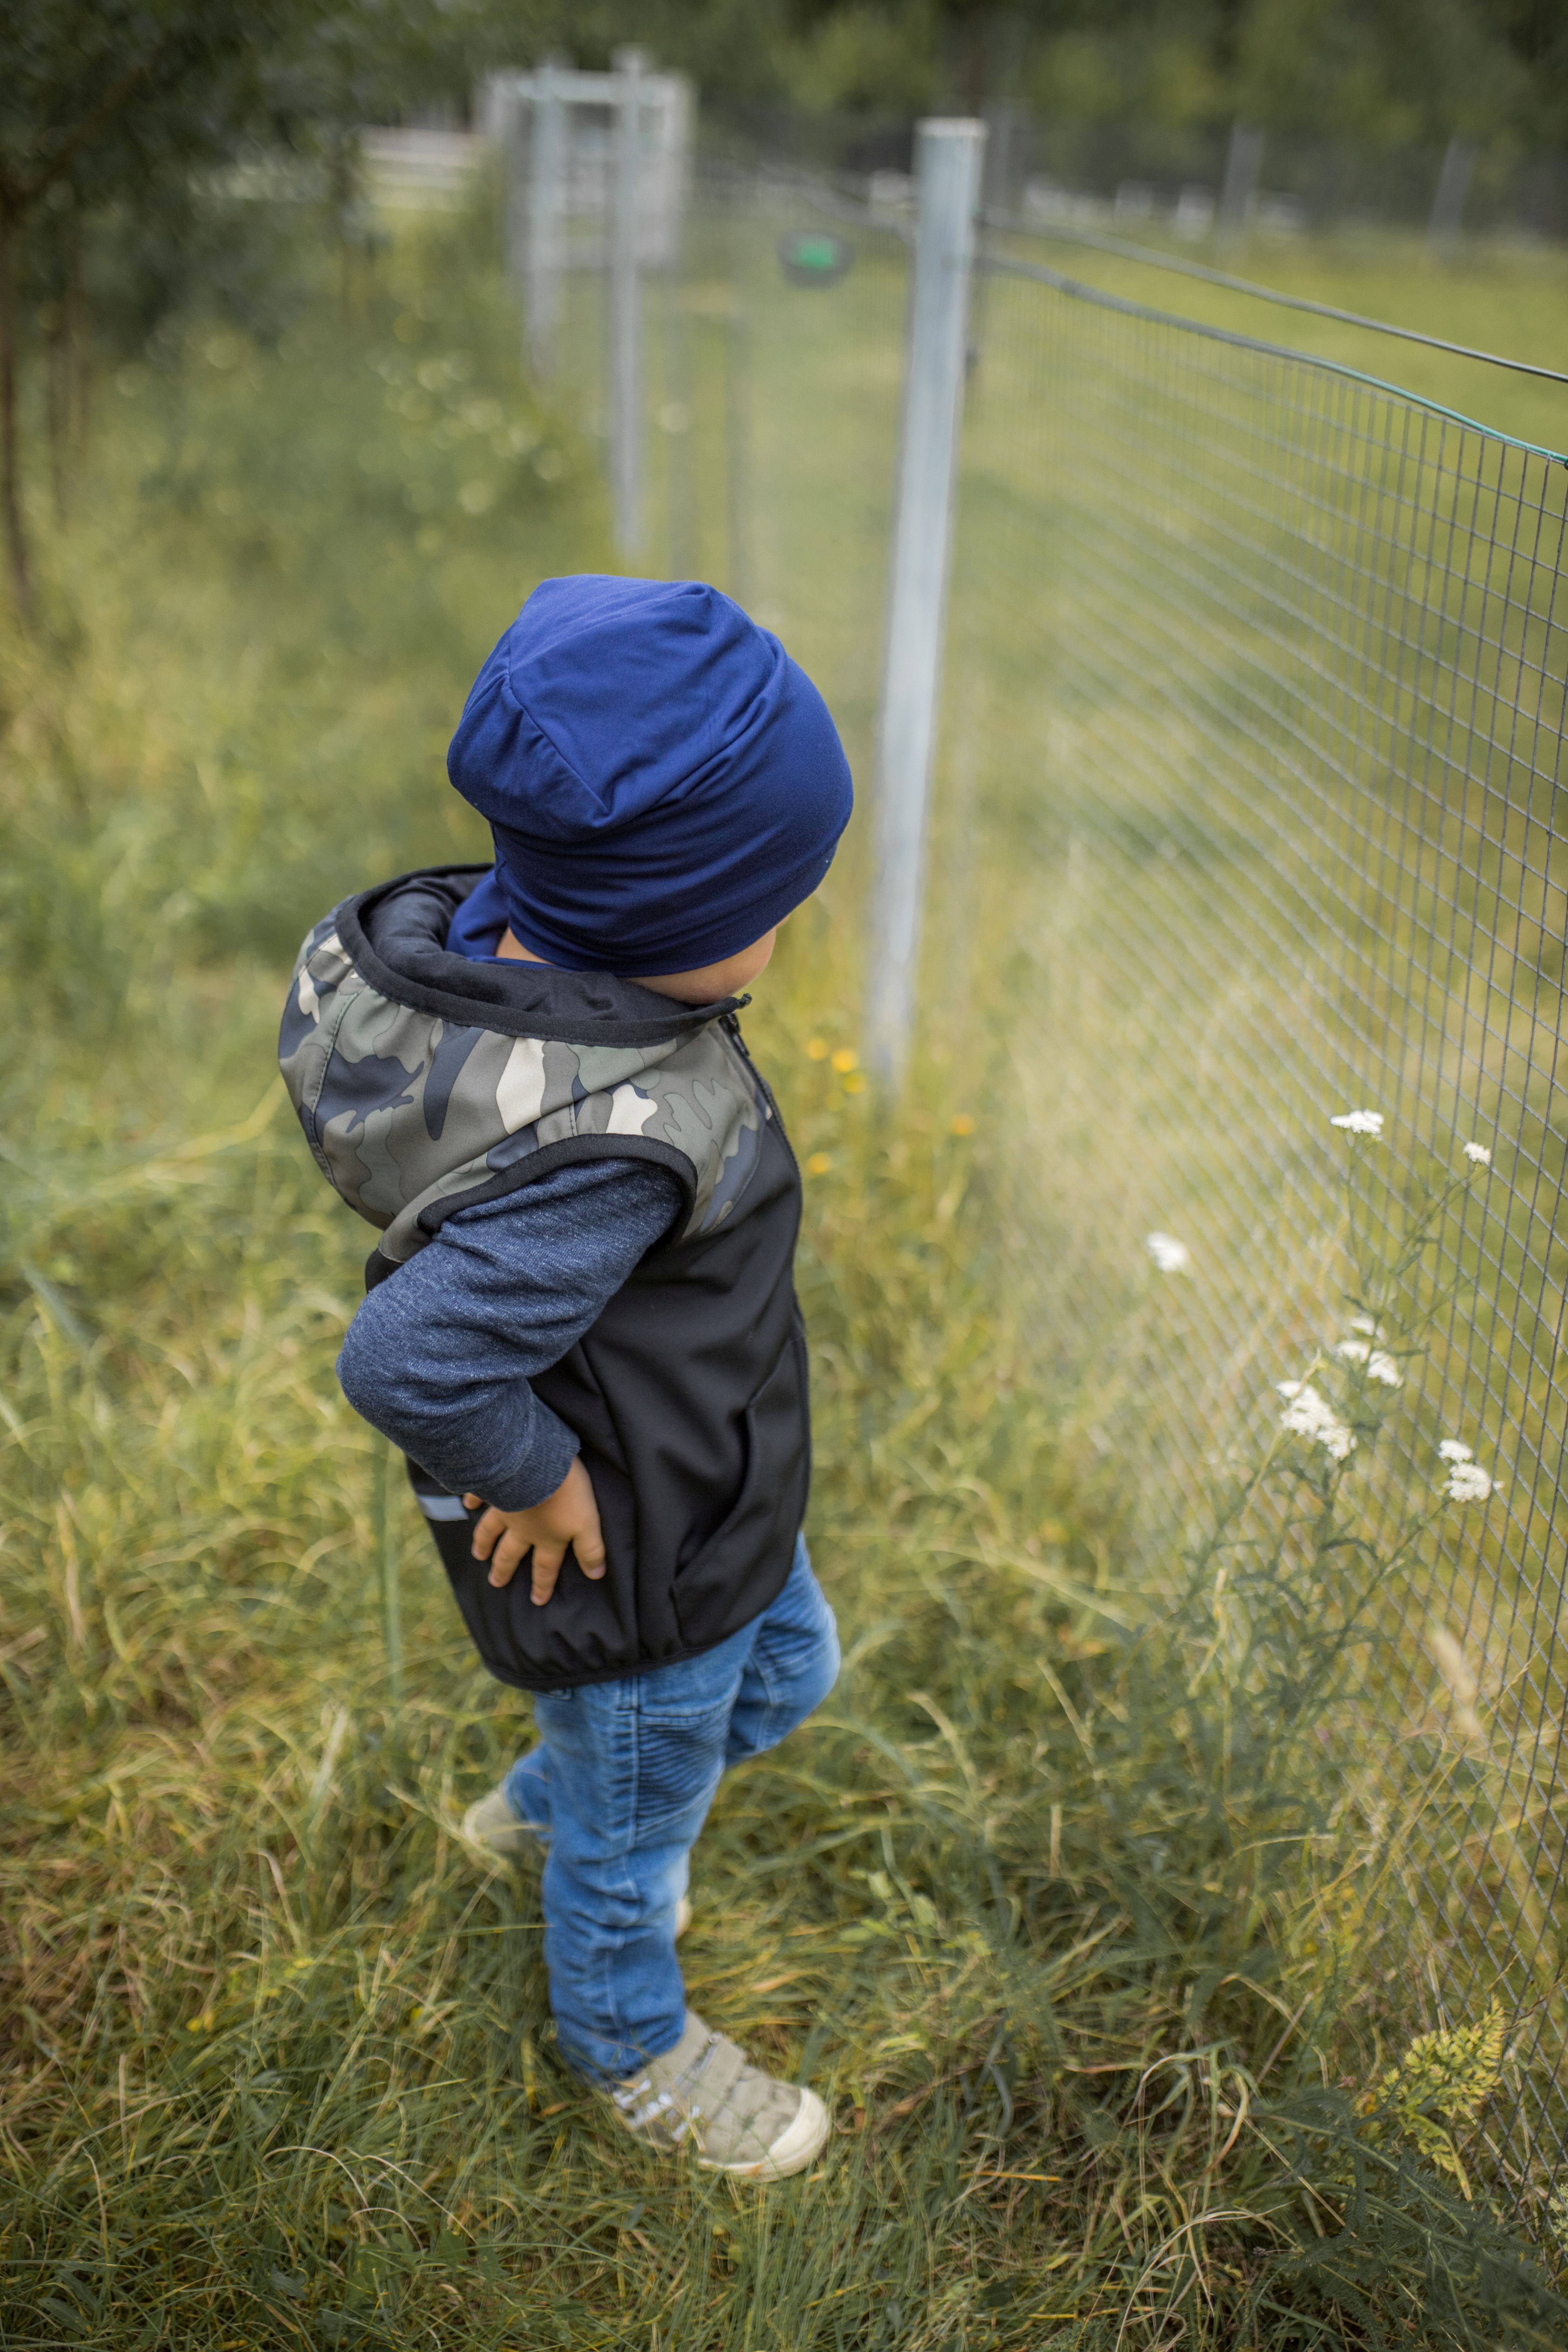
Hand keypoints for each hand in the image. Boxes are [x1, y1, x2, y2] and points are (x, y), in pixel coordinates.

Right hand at [463, 1457, 605, 1606]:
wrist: (534, 1465)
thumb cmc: (565, 1495)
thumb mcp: (587, 1523)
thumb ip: (591, 1549)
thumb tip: (596, 1574)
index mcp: (546, 1537)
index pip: (545, 1566)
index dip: (543, 1584)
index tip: (536, 1600)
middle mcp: (522, 1527)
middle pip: (511, 1552)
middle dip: (504, 1569)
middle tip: (495, 1583)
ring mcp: (504, 1507)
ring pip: (491, 1529)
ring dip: (484, 1542)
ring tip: (479, 1554)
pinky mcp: (494, 1486)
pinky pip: (481, 1495)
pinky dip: (473, 1500)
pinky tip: (468, 1504)